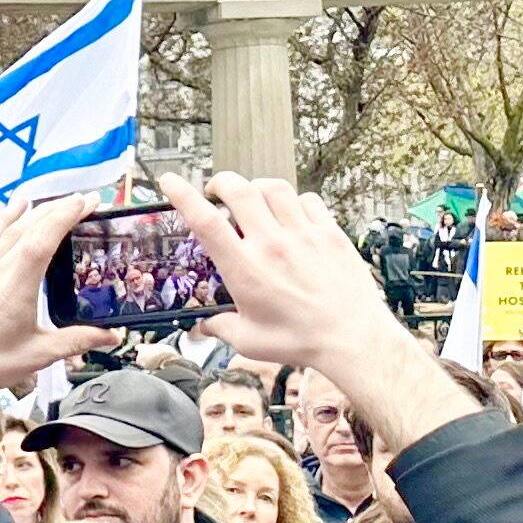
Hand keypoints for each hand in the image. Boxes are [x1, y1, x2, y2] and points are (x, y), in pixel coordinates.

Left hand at [0, 197, 119, 441]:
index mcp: (15, 287)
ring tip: (54, 200)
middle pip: (28, 227)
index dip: (66, 215)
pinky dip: (1, 221)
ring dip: (32, 211)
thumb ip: (77, 341)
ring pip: (6, 229)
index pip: (43, 238)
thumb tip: (111, 336)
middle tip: (84, 201)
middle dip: (57, 209)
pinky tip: (11, 212)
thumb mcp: (39, 355)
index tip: (88, 202)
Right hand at [166, 172, 467, 451]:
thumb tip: (203, 327)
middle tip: (217, 190)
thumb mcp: (249, 340)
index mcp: (244, 269)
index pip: (205, 221)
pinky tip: (292, 213)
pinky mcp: (330, 233)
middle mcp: (271, 244)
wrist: (353, 338)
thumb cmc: (300, 341)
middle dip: (221, 182)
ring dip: (257, 187)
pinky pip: (308, 200)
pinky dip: (294, 200)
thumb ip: (221, 327)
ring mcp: (303, 234)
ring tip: (253, 197)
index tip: (169, 181)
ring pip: (274, 188)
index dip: (183, 195)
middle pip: (238, 190)